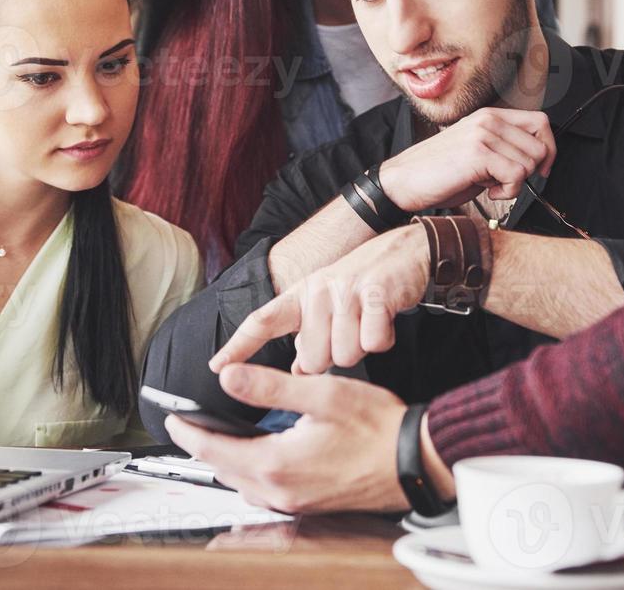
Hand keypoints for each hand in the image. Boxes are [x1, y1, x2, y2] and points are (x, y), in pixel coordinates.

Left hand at [164, 364, 411, 513]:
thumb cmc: (376, 427)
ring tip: (222, 439)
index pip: (214, 449)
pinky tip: (263, 457)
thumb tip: (229, 376)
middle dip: (205, 447)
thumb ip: (269, 386)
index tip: (173, 420)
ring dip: (229, 463)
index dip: (188, 432)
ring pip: (245, 485)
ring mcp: (297, 502)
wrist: (413, 461)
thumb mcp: (320, 393)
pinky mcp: (311, 505)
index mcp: (277, 462)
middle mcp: (282, 490)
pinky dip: (253, 475)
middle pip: (225, 470)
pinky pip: (268, 494)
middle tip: (191, 426)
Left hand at [213, 224, 427, 374]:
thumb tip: (298, 371)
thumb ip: (312, 339)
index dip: (238, 346)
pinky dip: (382, 340)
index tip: (216, 367)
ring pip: (344, 355)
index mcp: (302, 295)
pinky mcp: (375, 295)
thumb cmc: (364, 286)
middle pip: (314, 360)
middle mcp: (318, 291)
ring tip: (368, 322)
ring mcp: (346, 292)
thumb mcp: (330, 307)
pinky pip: (372, 343)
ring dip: (361, 348)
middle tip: (350, 331)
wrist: (406, 252)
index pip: (262, 321)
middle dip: (334, 357)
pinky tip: (385, 321)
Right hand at [379, 108, 555, 212]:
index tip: (541, 168)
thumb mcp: (477, 152)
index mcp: (489, 116)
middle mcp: (488, 120)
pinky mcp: (478, 154)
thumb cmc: (439, 172)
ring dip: (515, 184)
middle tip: (506, 181)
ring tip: (490, 185)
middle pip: (540, 146)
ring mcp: (483, 134)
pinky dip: (507, 191)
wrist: (404, 181)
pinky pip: (516, 176)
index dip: (548, 148)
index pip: (540, 122)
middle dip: (530, 172)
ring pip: (529, 163)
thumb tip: (537, 160)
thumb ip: (503, 148)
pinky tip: (487, 190)